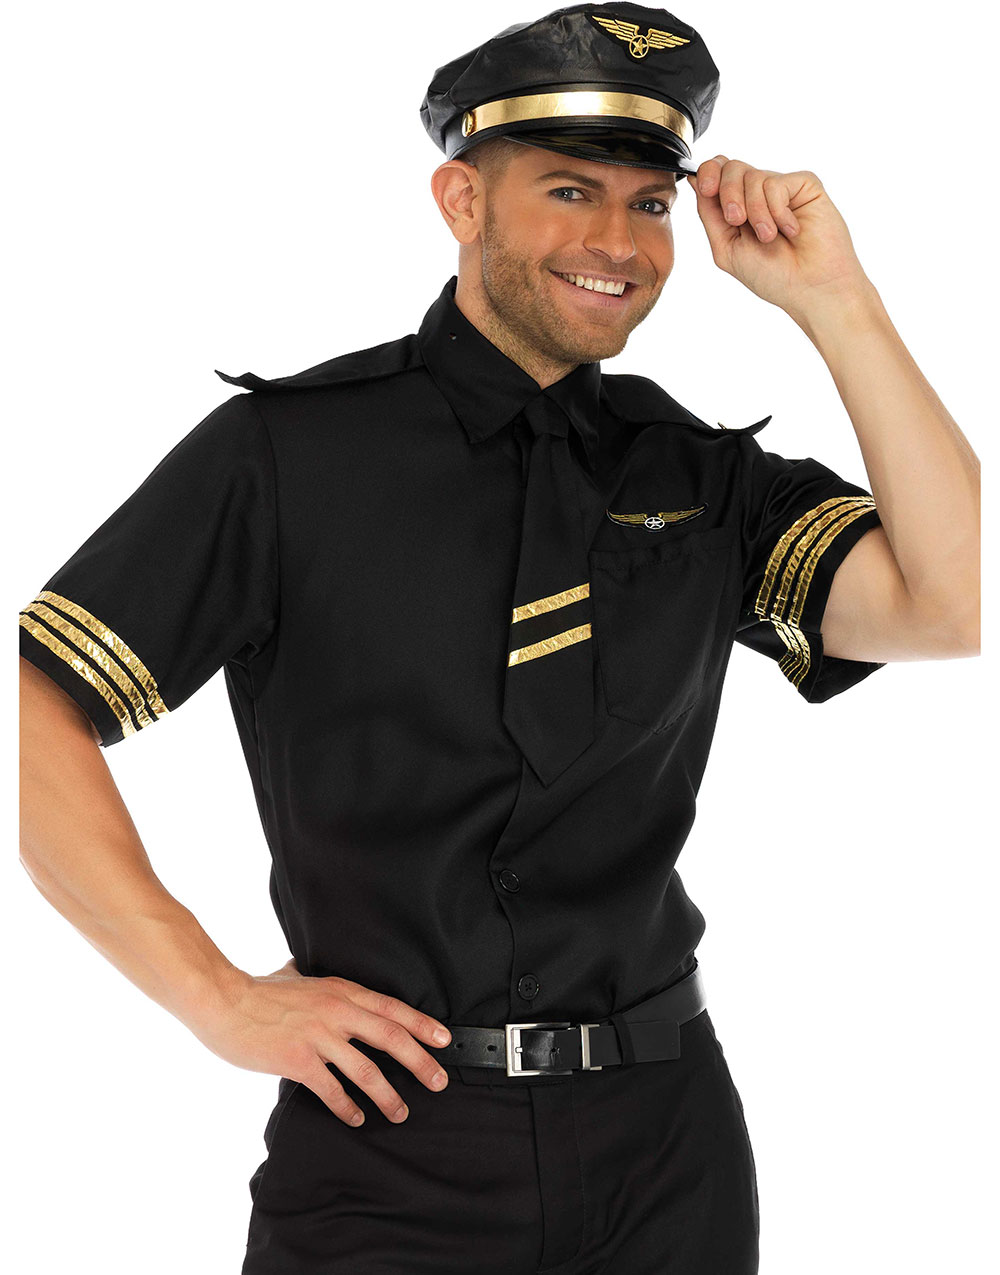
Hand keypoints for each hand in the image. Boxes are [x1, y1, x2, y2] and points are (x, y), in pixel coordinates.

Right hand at [193, 958, 452, 1126]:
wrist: (222, 1002)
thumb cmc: (256, 991)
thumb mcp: (294, 974)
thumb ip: (309, 975)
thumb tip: (306, 967)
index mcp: (340, 990)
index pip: (391, 1007)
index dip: (421, 1024)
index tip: (444, 1039)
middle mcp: (336, 1012)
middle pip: (390, 1037)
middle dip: (420, 1062)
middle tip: (438, 1081)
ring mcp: (318, 1037)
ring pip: (366, 1070)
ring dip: (388, 1095)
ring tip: (401, 1112)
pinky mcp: (297, 1061)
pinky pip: (332, 1089)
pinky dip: (348, 1107)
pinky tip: (357, 1118)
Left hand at [686, 155, 872, 317]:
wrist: (810, 287)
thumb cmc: (772, 275)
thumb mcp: (726, 248)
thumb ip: (709, 214)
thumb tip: (694, 179)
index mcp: (737, 207)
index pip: (716, 172)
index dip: (708, 173)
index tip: (707, 190)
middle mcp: (758, 194)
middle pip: (730, 167)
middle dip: (728, 195)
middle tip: (738, 221)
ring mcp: (781, 188)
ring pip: (753, 175)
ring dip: (756, 212)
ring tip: (770, 237)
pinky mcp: (804, 184)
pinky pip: (776, 183)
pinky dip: (778, 211)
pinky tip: (791, 230)